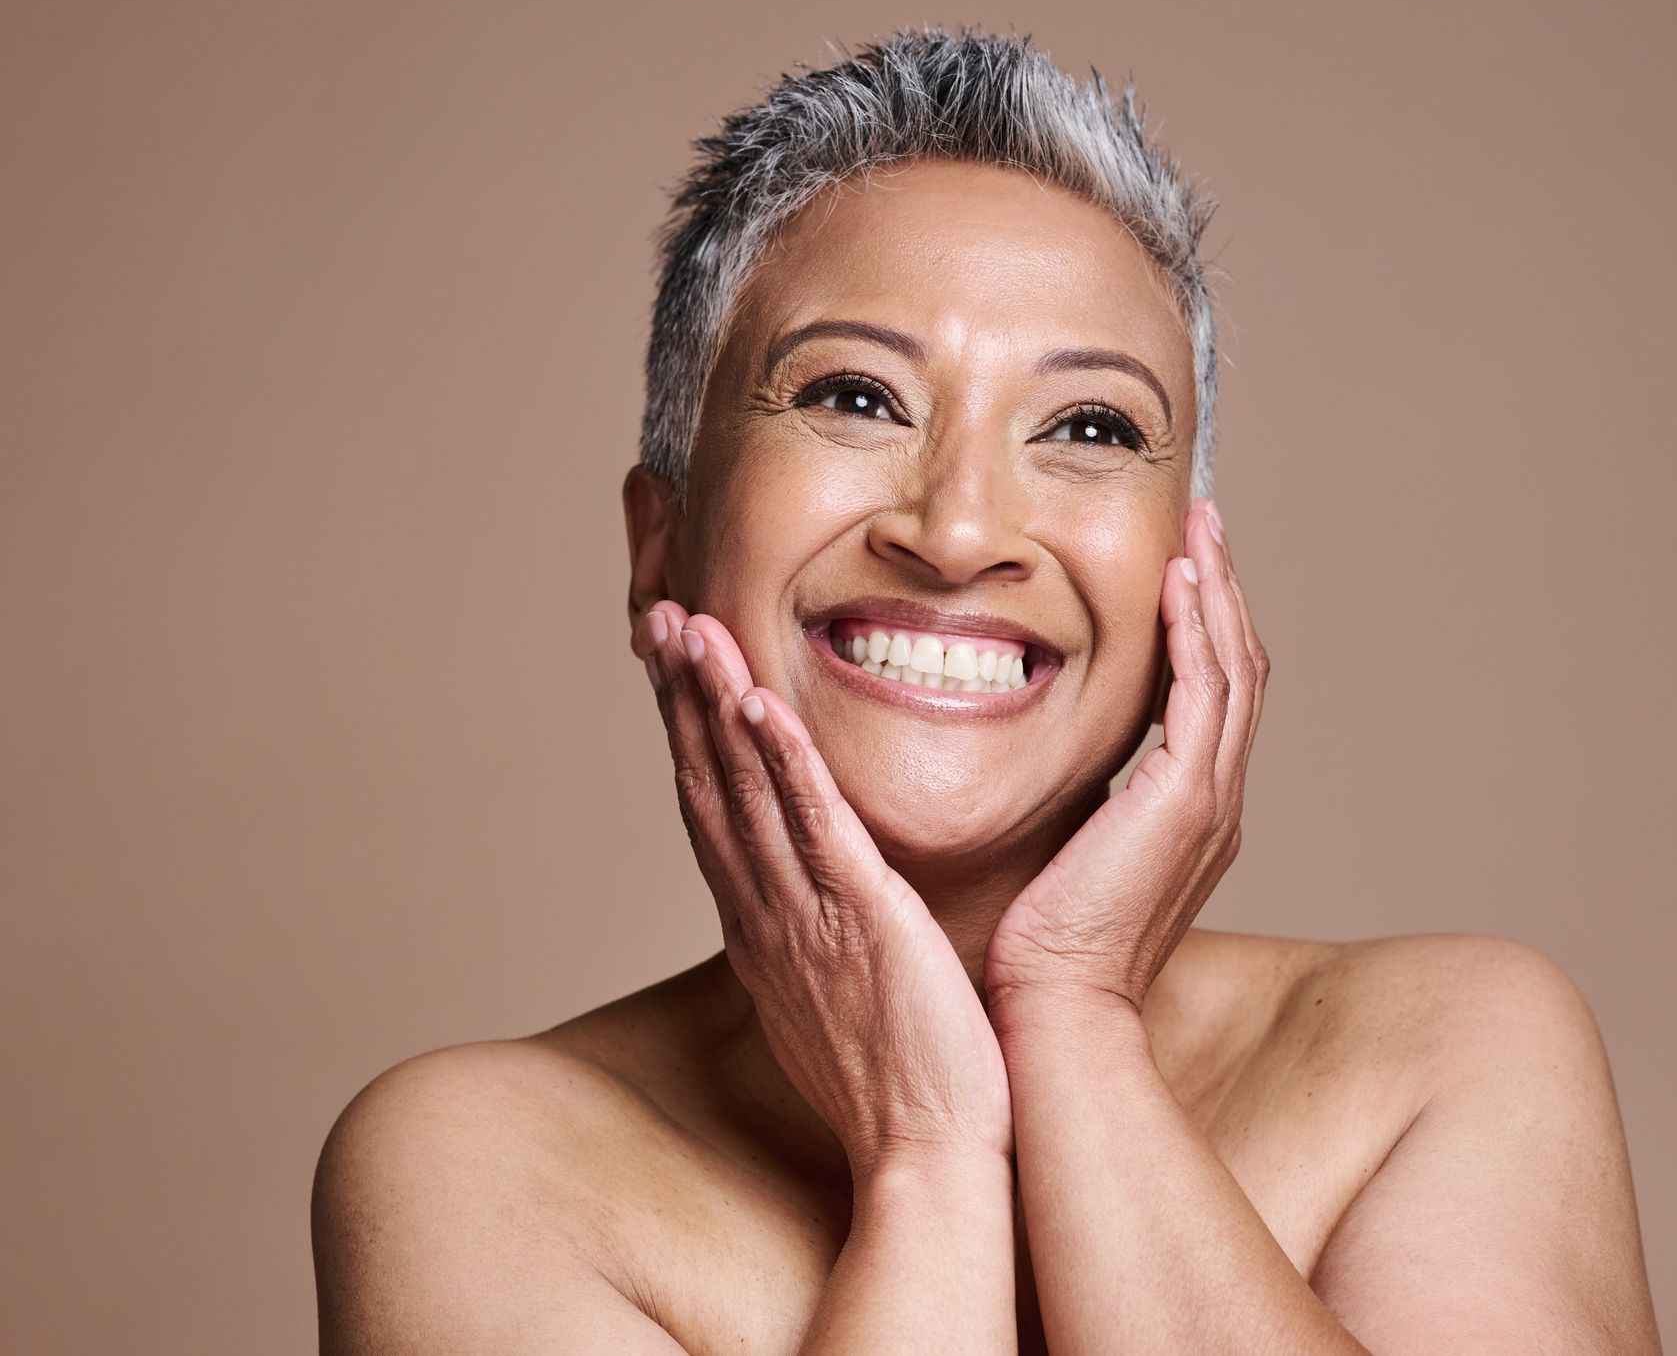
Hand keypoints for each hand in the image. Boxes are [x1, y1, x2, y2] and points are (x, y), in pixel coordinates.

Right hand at [642, 601, 1012, 1178]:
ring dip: (713, 704)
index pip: (713, 809)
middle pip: (708, 785)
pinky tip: (759, 704)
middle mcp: (766, 915)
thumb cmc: (897, 1078)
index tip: (673, 663)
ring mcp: (804, 917)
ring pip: (745, 791)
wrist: (927, 1151)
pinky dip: (783, 763)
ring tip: (689, 626)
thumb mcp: (835, 993)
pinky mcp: (860, 920)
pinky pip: (813, 828)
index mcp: (763, 926)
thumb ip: (816, 933)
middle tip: (658, 617)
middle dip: (680, 697)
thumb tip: (812, 899)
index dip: (687, 732)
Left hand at [983, 499, 1268, 1019]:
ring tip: (1202, 528)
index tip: (1183, 568)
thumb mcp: (1067, 857)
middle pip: (1239, 671)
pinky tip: (1180, 579)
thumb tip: (1053, 776)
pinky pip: (1205, 691)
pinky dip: (1199, 628)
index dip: (1206, 627)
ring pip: (1234, 669)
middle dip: (1224, 592)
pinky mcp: (1187, 800)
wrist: (1056, 1010)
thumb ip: (1080, 808)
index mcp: (1190, 815)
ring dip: (1219, 591)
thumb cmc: (1043, 948)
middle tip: (1207, 525)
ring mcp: (1210, 800)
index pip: (1212, 698)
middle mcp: (1216, 802)